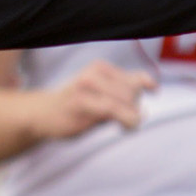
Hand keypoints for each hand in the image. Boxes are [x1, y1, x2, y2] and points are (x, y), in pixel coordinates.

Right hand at [24, 61, 155, 140]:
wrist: (42, 115)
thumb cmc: (75, 106)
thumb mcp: (100, 93)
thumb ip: (123, 88)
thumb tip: (152, 87)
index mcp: (99, 68)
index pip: (135, 78)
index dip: (147, 85)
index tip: (154, 91)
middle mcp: (93, 73)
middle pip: (133, 92)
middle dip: (135, 108)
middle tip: (124, 119)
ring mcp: (86, 87)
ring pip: (126, 101)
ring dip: (133, 117)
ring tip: (125, 125)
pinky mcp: (81, 102)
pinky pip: (114, 110)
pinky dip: (127, 121)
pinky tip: (125, 128)